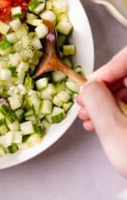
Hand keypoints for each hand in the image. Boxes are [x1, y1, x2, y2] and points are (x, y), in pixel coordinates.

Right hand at [77, 46, 126, 177]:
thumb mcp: (116, 132)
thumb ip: (96, 101)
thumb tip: (88, 86)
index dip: (107, 69)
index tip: (91, 84)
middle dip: (102, 89)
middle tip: (86, 102)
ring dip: (106, 101)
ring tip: (89, 116)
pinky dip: (116, 111)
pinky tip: (102, 122)